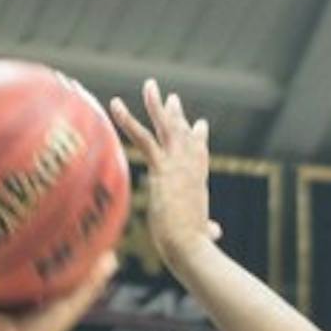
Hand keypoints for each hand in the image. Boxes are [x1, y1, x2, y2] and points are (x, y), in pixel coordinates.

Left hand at [109, 80, 222, 269]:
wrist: (190, 246)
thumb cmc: (196, 246)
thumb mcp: (203, 233)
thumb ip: (209, 230)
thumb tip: (215, 234)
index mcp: (198, 182)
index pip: (198, 154)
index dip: (197, 138)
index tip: (199, 124)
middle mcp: (190, 168)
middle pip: (183, 134)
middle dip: (176, 115)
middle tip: (171, 98)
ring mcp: (177, 165)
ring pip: (166, 128)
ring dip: (156, 105)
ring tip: (149, 84)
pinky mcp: (162, 168)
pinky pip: (142, 138)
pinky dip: (127, 120)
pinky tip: (115, 104)